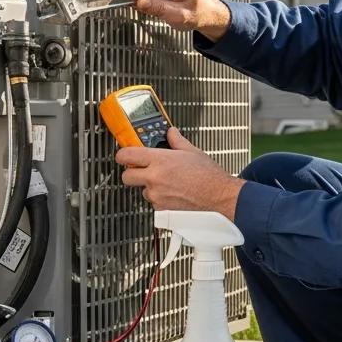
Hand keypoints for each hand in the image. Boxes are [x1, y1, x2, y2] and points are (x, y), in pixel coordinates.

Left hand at [116, 126, 243, 219]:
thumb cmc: (208, 176)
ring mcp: (157, 194)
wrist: (219, 196)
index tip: (125, 154)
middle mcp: (154, 178)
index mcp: (160, 160)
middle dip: (131, 172)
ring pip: (141, 190)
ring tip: (166, 182)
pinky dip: (159, 198)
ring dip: (149, 186)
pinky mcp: (162, 208)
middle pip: (126, 176)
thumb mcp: (192, 151)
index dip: (122, 154)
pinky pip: (153, 202)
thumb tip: (171, 133)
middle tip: (141, 169)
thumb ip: (177, 141)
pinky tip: (172, 192)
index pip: (126, 155)